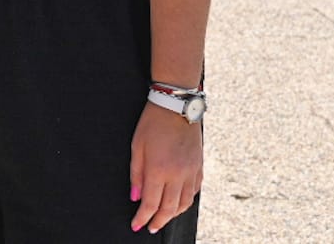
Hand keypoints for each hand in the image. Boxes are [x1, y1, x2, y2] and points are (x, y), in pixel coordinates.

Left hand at [130, 104, 202, 233]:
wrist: (176, 107)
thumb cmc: (152, 123)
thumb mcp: (136, 147)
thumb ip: (136, 174)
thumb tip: (134, 196)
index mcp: (159, 169)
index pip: (150, 203)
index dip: (142, 218)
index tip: (136, 225)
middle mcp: (177, 174)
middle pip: (169, 209)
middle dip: (158, 221)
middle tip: (150, 227)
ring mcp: (191, 172)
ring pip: (184, 204)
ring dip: (173, 215)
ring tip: (162, 218)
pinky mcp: (199, 168)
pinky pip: (194, 192)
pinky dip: (185, 202)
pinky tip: (178, 203)